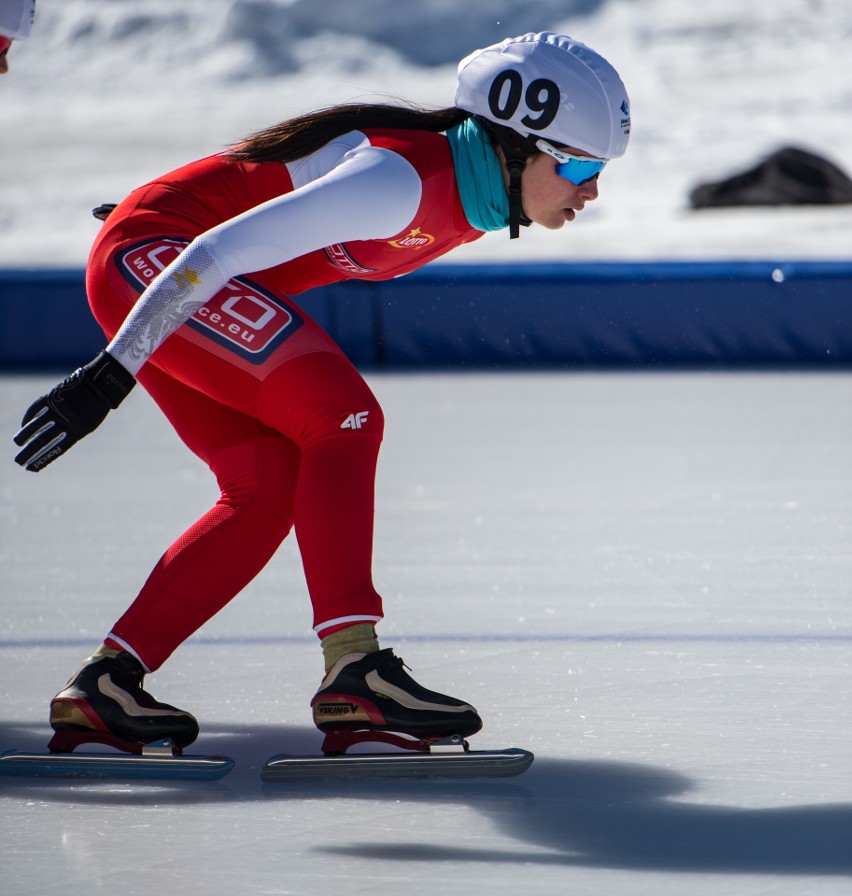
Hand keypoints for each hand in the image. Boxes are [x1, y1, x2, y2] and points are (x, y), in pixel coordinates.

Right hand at [13, 351, 135, 471]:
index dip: (43, 459)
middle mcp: (66, 420)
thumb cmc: (96, 408)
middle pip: (43, 440)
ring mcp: (58, 408)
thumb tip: (49, 439)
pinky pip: (36, 408)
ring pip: (35, 424)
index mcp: (78, 431)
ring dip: (24, 435)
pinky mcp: (52, 396)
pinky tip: (24, 425)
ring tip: (17, 444)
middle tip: (17, 461)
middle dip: (29, 452)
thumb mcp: (88, 424)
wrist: (100, 384)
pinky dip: (29, 417)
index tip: (30, 468)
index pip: (57, 449)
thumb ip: (70, 432)